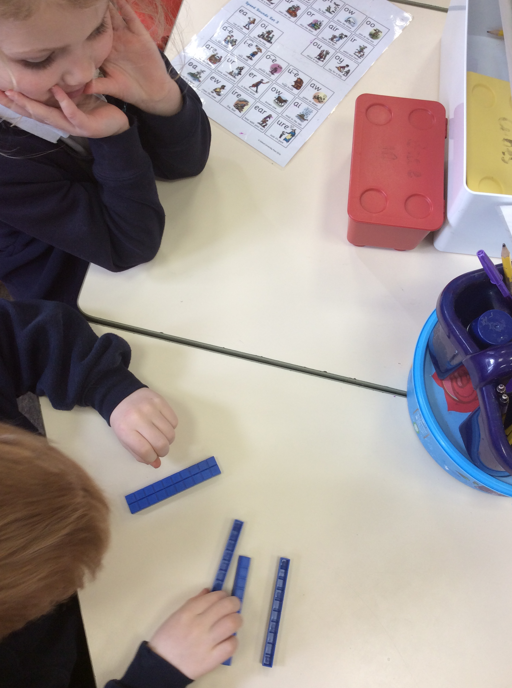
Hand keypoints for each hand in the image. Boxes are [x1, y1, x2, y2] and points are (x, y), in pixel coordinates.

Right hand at [0, 86, 128, 137]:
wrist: (119, 123)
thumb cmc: (96, 109)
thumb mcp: (75, 97)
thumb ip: (60, 90)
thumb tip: (47, 75)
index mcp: (56, 115)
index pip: (31, 108)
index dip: (14, 101)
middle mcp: (60, 122)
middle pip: (33, 114)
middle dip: (15, 104)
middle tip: (0, 94)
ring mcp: (72, 126)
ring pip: (48, 116)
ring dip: (32, 105)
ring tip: (17, 93)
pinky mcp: (85, 127)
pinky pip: (72, 114)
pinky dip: (64, 102)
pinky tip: (56, 92)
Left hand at [84, 0, 182, 115]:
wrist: (153, 93)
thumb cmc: (131, 91)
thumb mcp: (112, 88)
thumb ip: (98, 85)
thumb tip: (81, 89)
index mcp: (103, 52)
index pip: (89, 35)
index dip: (80, 25)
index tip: (68, 16)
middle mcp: (113, 41)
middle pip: (100, 21)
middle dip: (92, 11)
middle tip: (80, 1)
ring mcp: (126, 36)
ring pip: (113, 15)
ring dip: (106, 5)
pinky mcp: (139, 34)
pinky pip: (130, 17)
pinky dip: (124, 5)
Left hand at [110, 388, 177, 467]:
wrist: (121, 395)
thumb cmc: (122, 421)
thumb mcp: (124, 439)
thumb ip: (139, 454)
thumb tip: (157, 464)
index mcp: (126, 430)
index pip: (145, 451)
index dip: (152, 458)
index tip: (152, 457)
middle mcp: (139, 418)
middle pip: (161, 443)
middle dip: (163, 451)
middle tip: (159, 449)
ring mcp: (151, 408)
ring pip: (170, 433)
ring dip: (168, 440)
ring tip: (161, 436)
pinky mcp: (161, 401)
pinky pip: (174, 421)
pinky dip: (171, 427)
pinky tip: (163, 425)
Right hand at [149, 590, 241, 678]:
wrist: (162, 666)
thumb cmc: (167, 639)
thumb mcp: (176, 615)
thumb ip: (193, 602)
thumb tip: (209, 592)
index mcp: (188, 612)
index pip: (214, 596)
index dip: (223, 595)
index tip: (224, 598)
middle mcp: (198, 625)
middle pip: (226, 606)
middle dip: (234, 603)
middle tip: (233, 607)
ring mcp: (206, 642)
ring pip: (232, 623)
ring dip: (236, 620)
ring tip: (233, 622)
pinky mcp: (211, 659)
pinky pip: (231, 645)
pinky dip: (233, 640)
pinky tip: (227, 639)